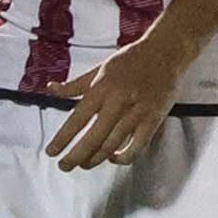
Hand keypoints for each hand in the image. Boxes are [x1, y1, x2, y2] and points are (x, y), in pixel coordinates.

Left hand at [47, 33, 191, 168]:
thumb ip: (76, 84)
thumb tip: (51, 88)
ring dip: (96, 159)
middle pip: (93, 137)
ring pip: (113, 144)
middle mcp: (118, 101)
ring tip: (84, 164)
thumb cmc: (131, 60)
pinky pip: (136, 146)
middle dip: (76, 156)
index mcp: (102, 87)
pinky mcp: (153, 119)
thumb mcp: (100, 68)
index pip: (77, 118)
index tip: (52, 152)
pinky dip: (123, 157)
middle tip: (64, 165)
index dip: (63, 138)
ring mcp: (137, 112)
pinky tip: (114, 157)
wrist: (165, 51)